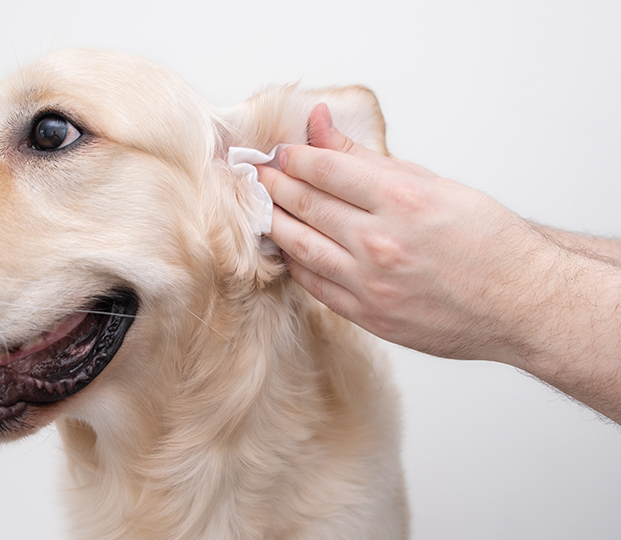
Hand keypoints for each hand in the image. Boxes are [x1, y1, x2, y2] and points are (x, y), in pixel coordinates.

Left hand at [257, 104, 557, 361]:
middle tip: (257, 174)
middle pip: (305, 205)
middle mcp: (381, 242)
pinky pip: (313, 285)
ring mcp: (371, 283)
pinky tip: (286, 246)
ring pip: (300, 246)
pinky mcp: (368, 315)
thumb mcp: (432, 184)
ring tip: (261, 206)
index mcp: (401, 200)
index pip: (324, 169)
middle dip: (274, 184)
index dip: (294, 156)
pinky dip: (294, 262)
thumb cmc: (486, 241)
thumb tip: (320, 125)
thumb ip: (367, 157)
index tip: (281, 152)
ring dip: (273, 222)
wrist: (520, 302)